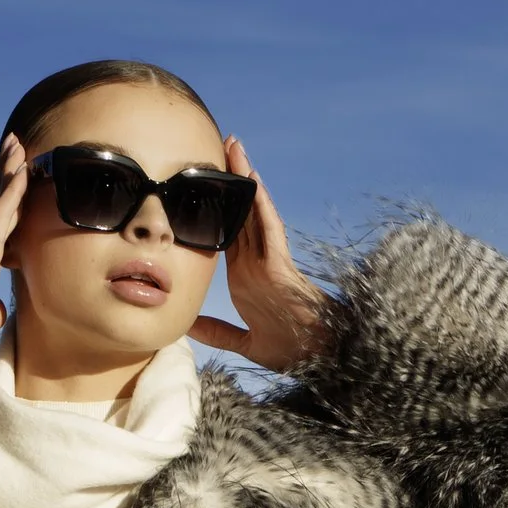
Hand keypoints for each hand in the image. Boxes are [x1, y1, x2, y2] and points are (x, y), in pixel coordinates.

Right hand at [0, 136, 28, 361]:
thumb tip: (0, 309)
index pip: (0, 226)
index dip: (9, 202)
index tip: (16, 181)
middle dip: (7, 174)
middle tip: (15, 147)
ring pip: (0, 199)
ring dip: (10, 170)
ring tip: (16, 143)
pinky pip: (3, 210)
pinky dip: (14, 189)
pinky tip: (23, 168)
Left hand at [191, 141, 331, 371]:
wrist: (319, 362)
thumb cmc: (292, 352)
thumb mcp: (245, 343)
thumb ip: (218, 332)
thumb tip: (188, 325)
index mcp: (246, 277)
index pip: (229, 232)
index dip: (219, 205)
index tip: (205, 181)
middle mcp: (256, 263)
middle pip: (241, 214)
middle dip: (232, 180)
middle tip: (221, 146)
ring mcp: (269, 263)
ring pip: (256, 214)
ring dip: (247, 182)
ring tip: (236, 149)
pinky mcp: (282, 269)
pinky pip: (271, 232)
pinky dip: (262, 208)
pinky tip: (254, 185)